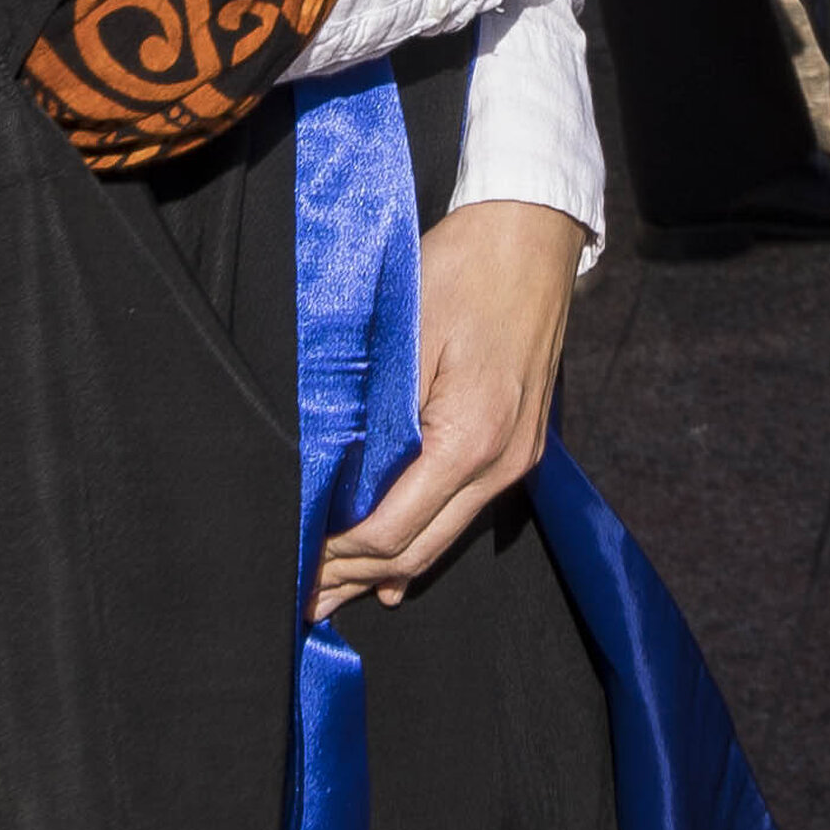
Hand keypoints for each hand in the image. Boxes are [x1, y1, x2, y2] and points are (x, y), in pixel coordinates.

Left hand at [313, 199, 583, 616]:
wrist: (533, 230)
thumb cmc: (465, 268)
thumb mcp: (406, 335)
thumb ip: (377, 415)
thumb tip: (335, 476)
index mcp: (470, 438)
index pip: (392, 528)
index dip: (339, 553)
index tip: (296, 560)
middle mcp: (502, 461)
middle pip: (418, 549)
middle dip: (357, 577)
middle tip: (306, 599)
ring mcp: (519, 457)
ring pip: (444, 538)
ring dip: (388, 568)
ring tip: (337, 594)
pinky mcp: (522, 442)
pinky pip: (466, 512)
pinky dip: (424, 542)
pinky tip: (395, 574)